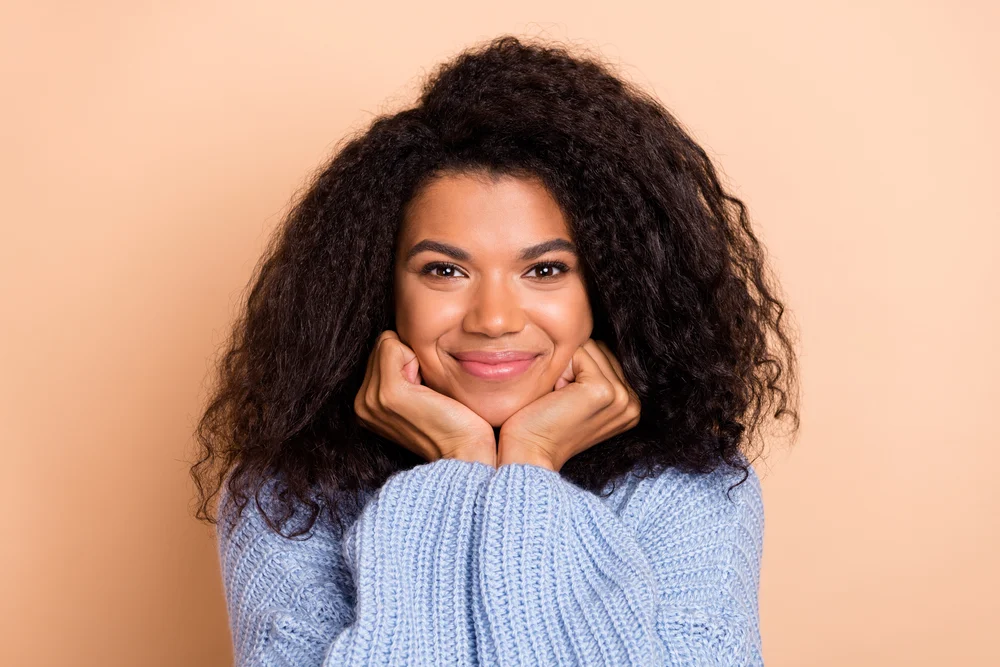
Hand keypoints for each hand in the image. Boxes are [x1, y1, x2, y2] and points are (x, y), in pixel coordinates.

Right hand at [354, 330, 496, 466]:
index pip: (380, 351)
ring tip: (427, 394)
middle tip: (426, 394)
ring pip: (388, 343)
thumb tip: (400, 339)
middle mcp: (362, 403)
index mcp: (365, 405)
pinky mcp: (388, 394)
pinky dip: (415, 359)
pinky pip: (392, 345)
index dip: (407, 362)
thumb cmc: (453, 423)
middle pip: (382, 344)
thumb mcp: (417, 395)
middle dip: (409, 360)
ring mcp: (372, 399)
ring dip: (414, 361)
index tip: (423, 392)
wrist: (465, 453)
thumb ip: (401, 372)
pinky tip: (427, 390)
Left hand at [498, 339, 640, 471]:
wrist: (529, 452)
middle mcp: (633, 401)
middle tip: (560, 399)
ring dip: (566, 367)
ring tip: (558, 398)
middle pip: (599, 348)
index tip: (566, 400)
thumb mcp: (577, 397)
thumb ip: (594, 372)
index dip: (577, 369)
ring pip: (589, 347)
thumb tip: (588, 334)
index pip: (605, 356)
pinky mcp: (603, 391)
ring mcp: (621, 397)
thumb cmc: (543, 424)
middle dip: (573, 366)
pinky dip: (560, 369)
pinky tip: (555, 395)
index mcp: (631, 403)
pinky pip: (579, 352)